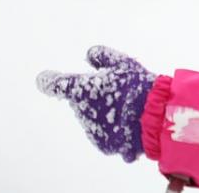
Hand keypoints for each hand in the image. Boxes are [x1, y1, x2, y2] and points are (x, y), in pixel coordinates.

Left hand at [37, 45, 155, 162]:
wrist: (154, 119)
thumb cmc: (138, 86)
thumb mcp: (123, 63)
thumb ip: (103, 56)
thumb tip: (89, 54)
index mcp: (81, 90)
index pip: (55, 85)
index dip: (48, 81)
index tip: (43, 79)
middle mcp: (81, 112)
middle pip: (82, 102)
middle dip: (94, 98)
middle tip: (118, 93)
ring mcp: (91, 130)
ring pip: (94, 119)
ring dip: (105, 113)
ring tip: (128, 109)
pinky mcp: (103, 144)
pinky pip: (105, 134)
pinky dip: (114, 129)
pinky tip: (130, 123)